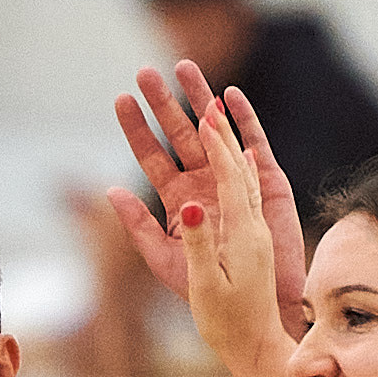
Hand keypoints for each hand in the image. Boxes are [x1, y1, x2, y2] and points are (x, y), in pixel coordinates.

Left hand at [108, 61, 306, 343]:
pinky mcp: (266, 182)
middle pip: (180, 135)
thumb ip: (139, 226)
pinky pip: (254, 143)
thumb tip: (111, 191)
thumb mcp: (165, 259)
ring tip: (184, 68)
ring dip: (199, 99)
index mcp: (179, 200)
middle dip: (164, 104)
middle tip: (145, 72)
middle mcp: (205, 183)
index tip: (121, 99)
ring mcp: (234, 179)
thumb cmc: (211, 291)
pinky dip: (243, 120)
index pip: (153, 157)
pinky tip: (228, 97)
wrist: (259, 308)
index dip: (138, 129)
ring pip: (214, 130)